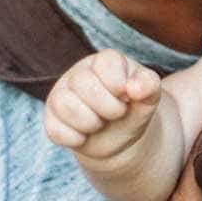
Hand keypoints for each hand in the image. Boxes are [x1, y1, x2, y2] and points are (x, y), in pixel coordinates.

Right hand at [44, 49, 161, 159]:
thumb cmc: (134, 109)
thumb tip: (135, 88)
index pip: (106, 63)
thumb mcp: (149, 97)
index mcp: (104, 61)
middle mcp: (78, 74)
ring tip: (100, 123)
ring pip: (65, 105)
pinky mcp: (51, 120)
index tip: (127, 96)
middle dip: (109, 108)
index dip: (119, 85)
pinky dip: (76, 139)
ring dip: (91, 123)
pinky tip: (86, 136)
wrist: (121, 137)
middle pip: (84, 84)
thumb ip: (149, 86)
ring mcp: (61, 96)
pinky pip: (55, 130)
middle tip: (117, 113)